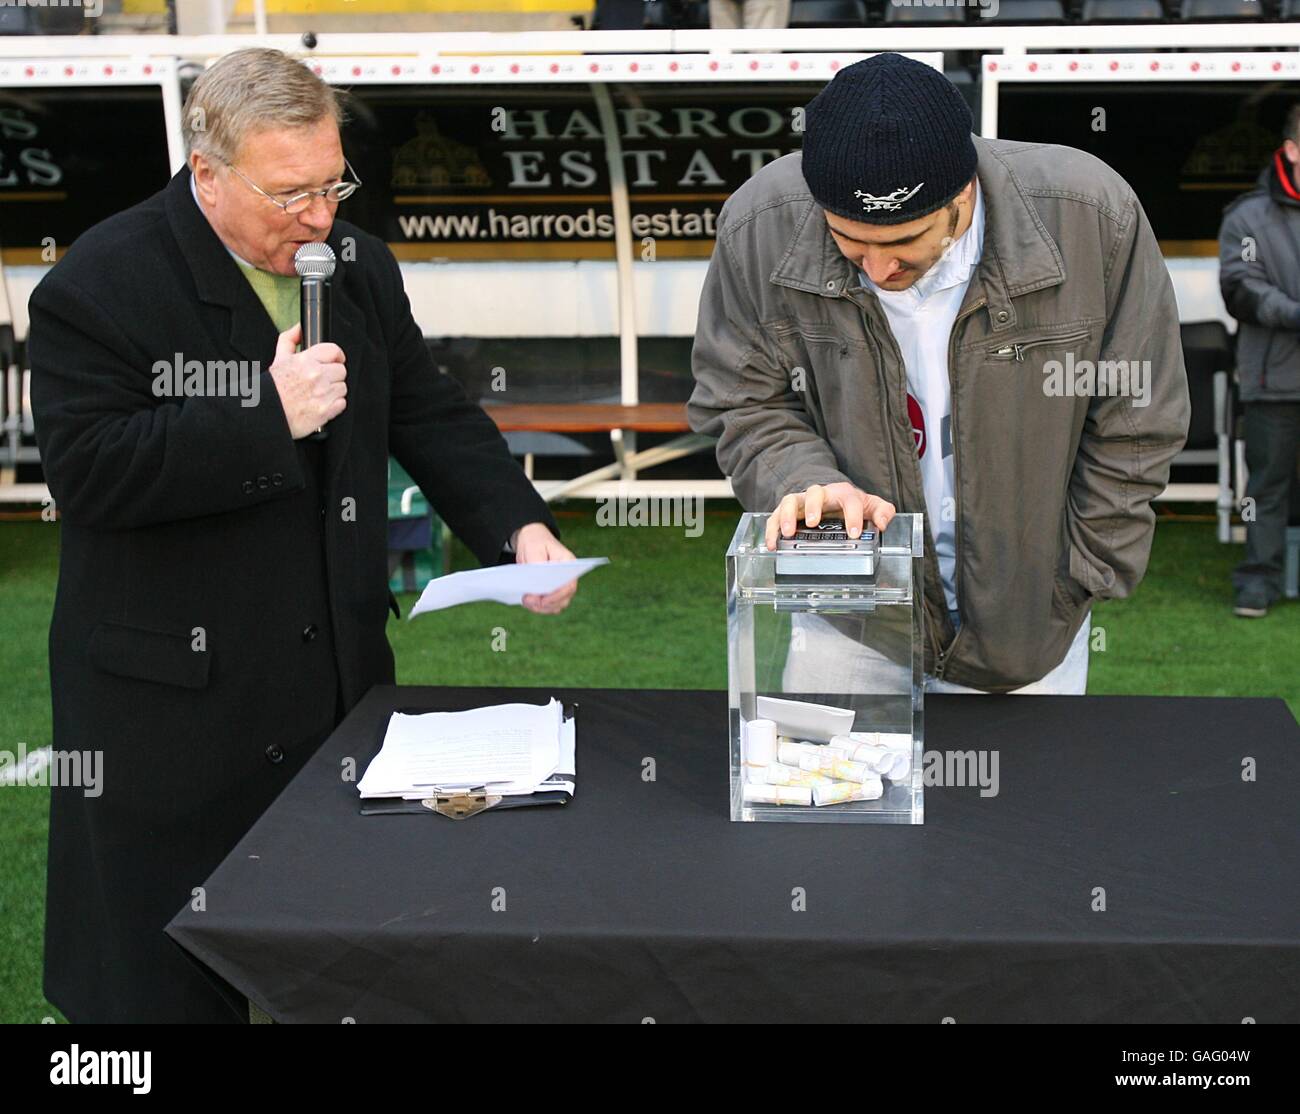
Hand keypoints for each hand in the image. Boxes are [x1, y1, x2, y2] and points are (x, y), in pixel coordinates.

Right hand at [268, 322, 347, 439]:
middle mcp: (316, 376)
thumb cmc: (273, 388)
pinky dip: (334, 405)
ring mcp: (322, 394)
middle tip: (322, 380)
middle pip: (341, 370)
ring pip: (343, 387)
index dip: (336, 356)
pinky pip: (342, 403)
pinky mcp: (326, 410)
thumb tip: (299, 327)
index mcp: (306, 361)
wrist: (267, 413)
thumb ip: (290, 339)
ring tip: (319, 393)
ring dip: (334, 390)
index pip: (334, 351)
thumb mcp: (279, 358)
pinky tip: (321, 403)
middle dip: (333, 375)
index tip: (334, 361)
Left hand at [513, 523, 577, 614]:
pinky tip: (527, 601)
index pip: (569, 585)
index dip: (557, 596)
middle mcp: (568, 578)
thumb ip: (537, 565)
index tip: (542, 600)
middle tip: (527, 600)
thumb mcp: (534, 549)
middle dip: (546, 604)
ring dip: (541, 608)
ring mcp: (561, 586)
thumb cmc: (535, 543)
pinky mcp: (552, 592)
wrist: (532, 542)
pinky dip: (538, 607)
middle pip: (564, 599)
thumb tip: (536, 583)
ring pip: (556, 605)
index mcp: (569, 564)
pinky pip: (549, 606)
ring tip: (525, 601)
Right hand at [764, 482, 895, 550]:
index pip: (849, 500)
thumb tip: (883, 523)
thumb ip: (882, 511)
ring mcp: (801, 502)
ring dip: (787, 516)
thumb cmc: (849, 504)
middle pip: (814, 493)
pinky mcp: (786, 512)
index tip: (853, 533)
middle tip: (813, 523)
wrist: (830, 497)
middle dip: (813, 507)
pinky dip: (771, 529)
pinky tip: (772, 544)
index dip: (852, 515)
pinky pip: (775, 517)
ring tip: (787, 533)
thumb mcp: (869, 506)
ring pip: (790, 501)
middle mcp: (820, 494)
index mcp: (843, 493)